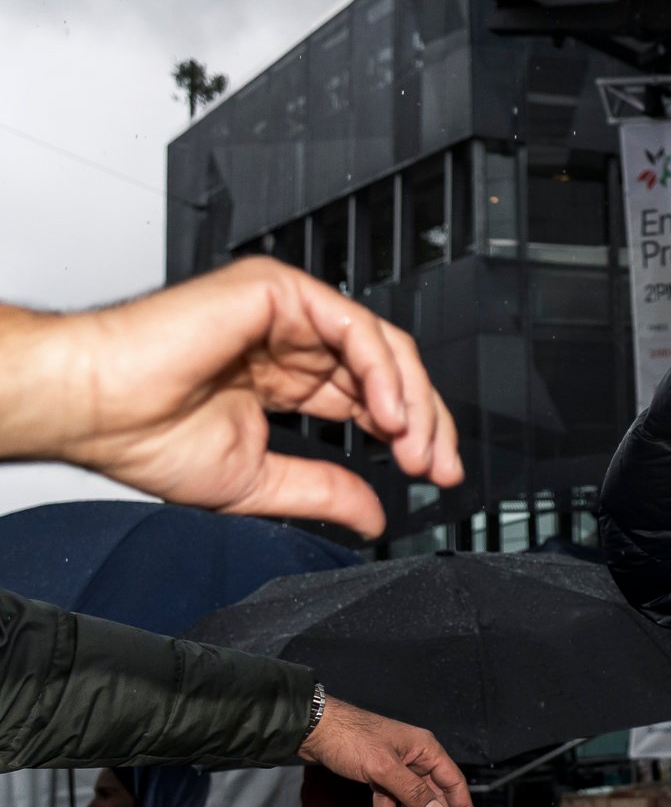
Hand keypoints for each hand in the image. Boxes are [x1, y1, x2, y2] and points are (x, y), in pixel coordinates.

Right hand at [0, 258, 462, 537]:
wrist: (96, 408)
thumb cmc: (144, 435)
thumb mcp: (260, 479)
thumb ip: (324, 490)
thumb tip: (374, 515)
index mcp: (284, 378)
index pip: (370, 397)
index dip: (409, 435)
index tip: (432, 475)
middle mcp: (290, 339)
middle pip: (387, 370)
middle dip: (425, 422)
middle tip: (438, 467)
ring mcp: (286, 311)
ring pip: (381, 347)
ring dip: (411, 402)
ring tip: (415, 449)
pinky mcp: (278, 291)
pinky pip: (354, 328)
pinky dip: (383, 372)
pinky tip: (390, 417)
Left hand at [299, 695, 473, 806]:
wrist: (313, 728)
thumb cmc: (352, 741)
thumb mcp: (383, 768)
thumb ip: (412, 792)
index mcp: (425, 750)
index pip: (452, 781)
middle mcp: (415, 758)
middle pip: (433, 795)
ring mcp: (395, 766)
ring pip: (410, 800)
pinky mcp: (376, 773)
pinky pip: (388, 798)